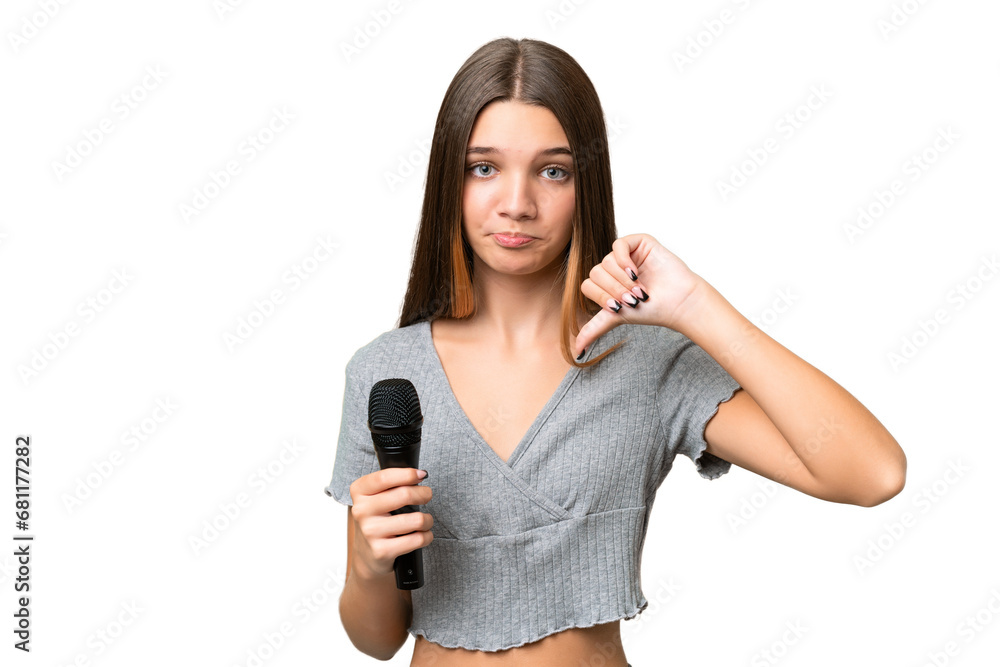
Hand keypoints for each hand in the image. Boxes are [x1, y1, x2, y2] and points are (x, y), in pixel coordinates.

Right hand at [348, 468, 433, 579]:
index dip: (408, 474)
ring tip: (425, 521)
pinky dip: (427, 536)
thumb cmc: (378, 519)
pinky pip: (417, 539)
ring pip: (416, 519)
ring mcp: (370, 531)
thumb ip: (392, 484)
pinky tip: (422, 535)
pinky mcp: (382, 550)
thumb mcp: (376, 497)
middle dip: (424, 493)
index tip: (421, 475)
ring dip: (428, 519)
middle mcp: (361, 511)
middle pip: (404, 494)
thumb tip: (419, 475)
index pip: (385, 477)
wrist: (367, 554)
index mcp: (359, 492)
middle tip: (427, 495)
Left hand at [576, 233, 704, 355]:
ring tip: (639, 288)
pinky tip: (634, 272)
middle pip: (596, 272)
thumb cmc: (652, 310)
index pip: (588, 285)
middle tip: (633, 299)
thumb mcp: (616, 318)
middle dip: (614, 290)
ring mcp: (626, 255)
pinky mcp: (639, 242)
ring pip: (606, 260)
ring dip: (621, 279)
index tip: (619, 307)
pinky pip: (618, 245)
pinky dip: (623, 260)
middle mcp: (614, 268)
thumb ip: (595, 328)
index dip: (601, 297)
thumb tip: (577, 350)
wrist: (678, 302)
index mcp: (607, 283)